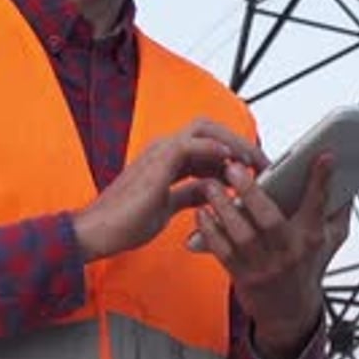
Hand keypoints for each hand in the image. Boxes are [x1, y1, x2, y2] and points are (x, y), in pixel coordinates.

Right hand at [73, 118, 265, 261]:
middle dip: (237, 140)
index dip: (232, 152)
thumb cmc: (126, 222)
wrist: (98, 232)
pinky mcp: (157, 163)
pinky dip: (212, 149)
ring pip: (203, 129)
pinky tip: (230, 161)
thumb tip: (211, 191)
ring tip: (253, 160)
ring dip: (232, 142)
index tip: (253, 169)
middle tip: (260, 162)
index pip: (206, 142)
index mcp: (166, 157)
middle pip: (208, 127)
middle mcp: (164, 148)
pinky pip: (190, 144)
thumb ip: (188, 195)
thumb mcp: (167, 207)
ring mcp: (159, 151)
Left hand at [190, 155, 350, 358]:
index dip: (320, 181)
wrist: (289, 312)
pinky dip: (209, 231)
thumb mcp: (327, 240)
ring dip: (223, 207)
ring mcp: (263, 265)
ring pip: (241, 235)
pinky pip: (221, 251)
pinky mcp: (241, 274)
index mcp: (309, 238)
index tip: (321, 157)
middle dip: (250, 192)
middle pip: (269, 220)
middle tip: (234, 168)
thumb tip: (341, 180)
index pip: (318, 205)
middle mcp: (287, 252)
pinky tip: (202, 211)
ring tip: (211, 184)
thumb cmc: (305, 266)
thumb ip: (334, 211)